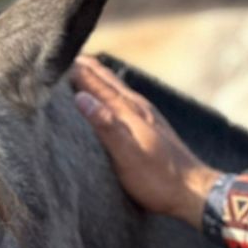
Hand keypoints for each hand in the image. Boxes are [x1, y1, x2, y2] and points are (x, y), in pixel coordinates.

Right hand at [69, 57, 219, 227]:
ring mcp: (148, 116)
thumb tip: (81, 97)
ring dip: (97, 77)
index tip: (51, 57)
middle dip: (84, 66)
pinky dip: (110, 92)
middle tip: (61, 54)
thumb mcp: (127, 156)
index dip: (74, 69)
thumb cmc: (159, 179)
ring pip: (116, 87)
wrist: (195, 192)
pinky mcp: (152, 127)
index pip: (96, 82)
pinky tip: (112, 98)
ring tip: (82, 68)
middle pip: (107, 79)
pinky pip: (125, 99)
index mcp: (130, 111)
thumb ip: (106, 126)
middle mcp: (139, 107)